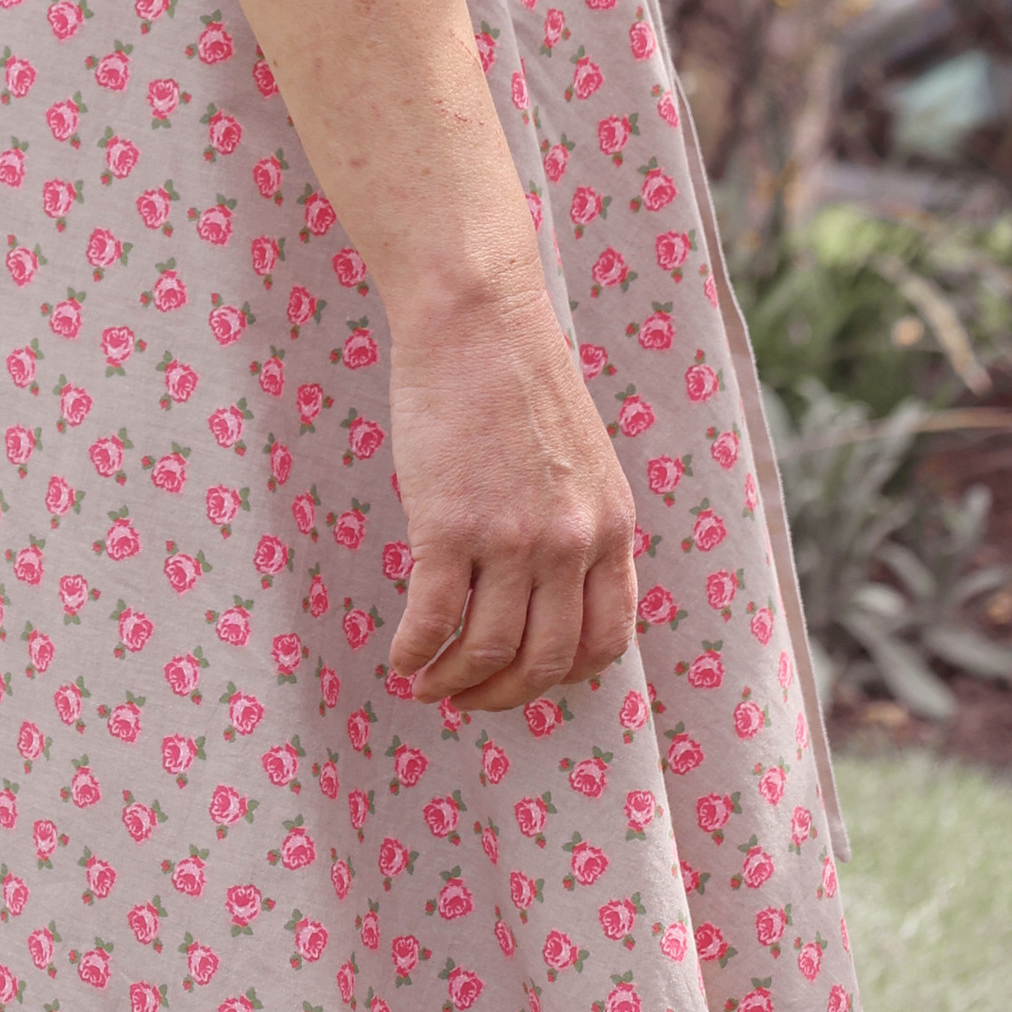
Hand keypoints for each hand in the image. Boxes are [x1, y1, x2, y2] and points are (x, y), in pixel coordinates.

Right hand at [381, 283, 639, 711]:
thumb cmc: (517, 374)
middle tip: (469, 696)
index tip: (527, 678)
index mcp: (611, 525)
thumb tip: (551, 592)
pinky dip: (414, 654)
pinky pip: (433, 622)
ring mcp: (511, 539)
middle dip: (503, 694)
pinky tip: (400, 659)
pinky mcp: (449, 528)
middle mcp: (570, 542)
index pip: (606, 640)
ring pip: (487, 652)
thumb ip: (578, 523)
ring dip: (453, 683)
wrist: (475, 315)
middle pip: (545, 660)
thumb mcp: (581, 458)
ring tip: (426, 684)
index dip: (563, 676)